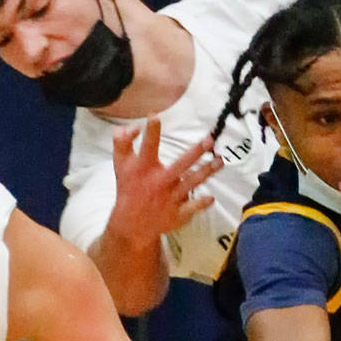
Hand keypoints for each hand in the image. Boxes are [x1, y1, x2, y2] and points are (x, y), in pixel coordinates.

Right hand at [108, 118, 222, 245]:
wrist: (131, 223)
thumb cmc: (129, 187)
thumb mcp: (120, 164)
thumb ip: (122, 142)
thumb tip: (132, 127)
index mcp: (144, 168)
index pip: (147, 147)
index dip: (151, 132)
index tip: (155, 116)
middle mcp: (159, 182)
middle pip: (179, 165)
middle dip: (195, 153)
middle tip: (208, 140)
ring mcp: (170, 198)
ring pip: (191, 183)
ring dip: (207, 171)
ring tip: (220, 161)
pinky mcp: (177, 213)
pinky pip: (192, 207)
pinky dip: (201, 203)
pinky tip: (211, 197)